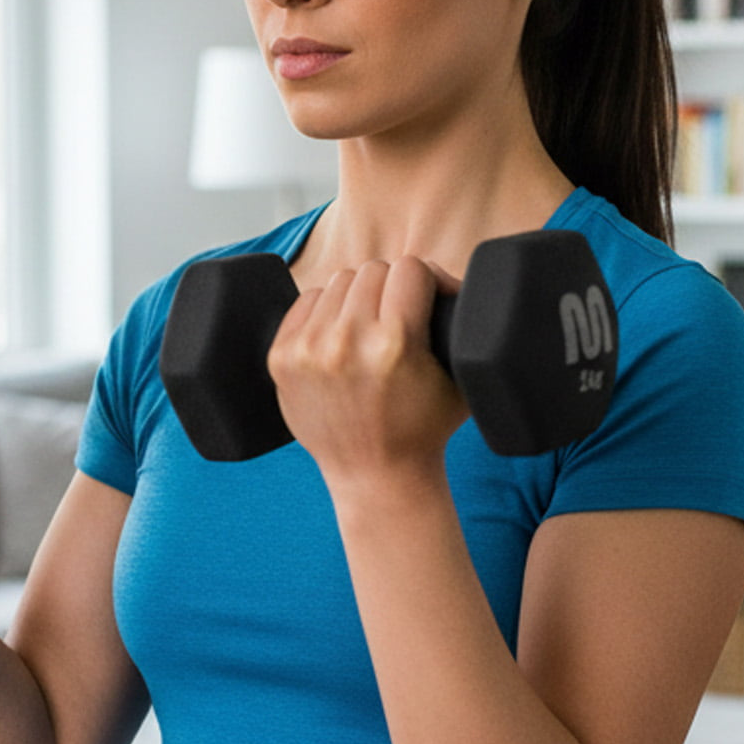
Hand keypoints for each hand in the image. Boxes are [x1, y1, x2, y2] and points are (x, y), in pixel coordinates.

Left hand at [266, 256, 466, 490]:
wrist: (375, 475)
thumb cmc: (424, 427)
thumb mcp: (460, 374)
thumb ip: (461, 321)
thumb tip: (450, 278)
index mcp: (394, 342)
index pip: (411, 268)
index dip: (428, 279)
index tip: (431, 297)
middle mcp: (346, 342)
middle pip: (373, 270)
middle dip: (392, 287)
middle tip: (401, 315)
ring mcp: (308, 349)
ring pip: (339, 281)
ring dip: (358, 296)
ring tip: (370, 327)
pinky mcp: (282, 357)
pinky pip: (307, 300)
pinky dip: (326, 310)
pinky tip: (341, 335)